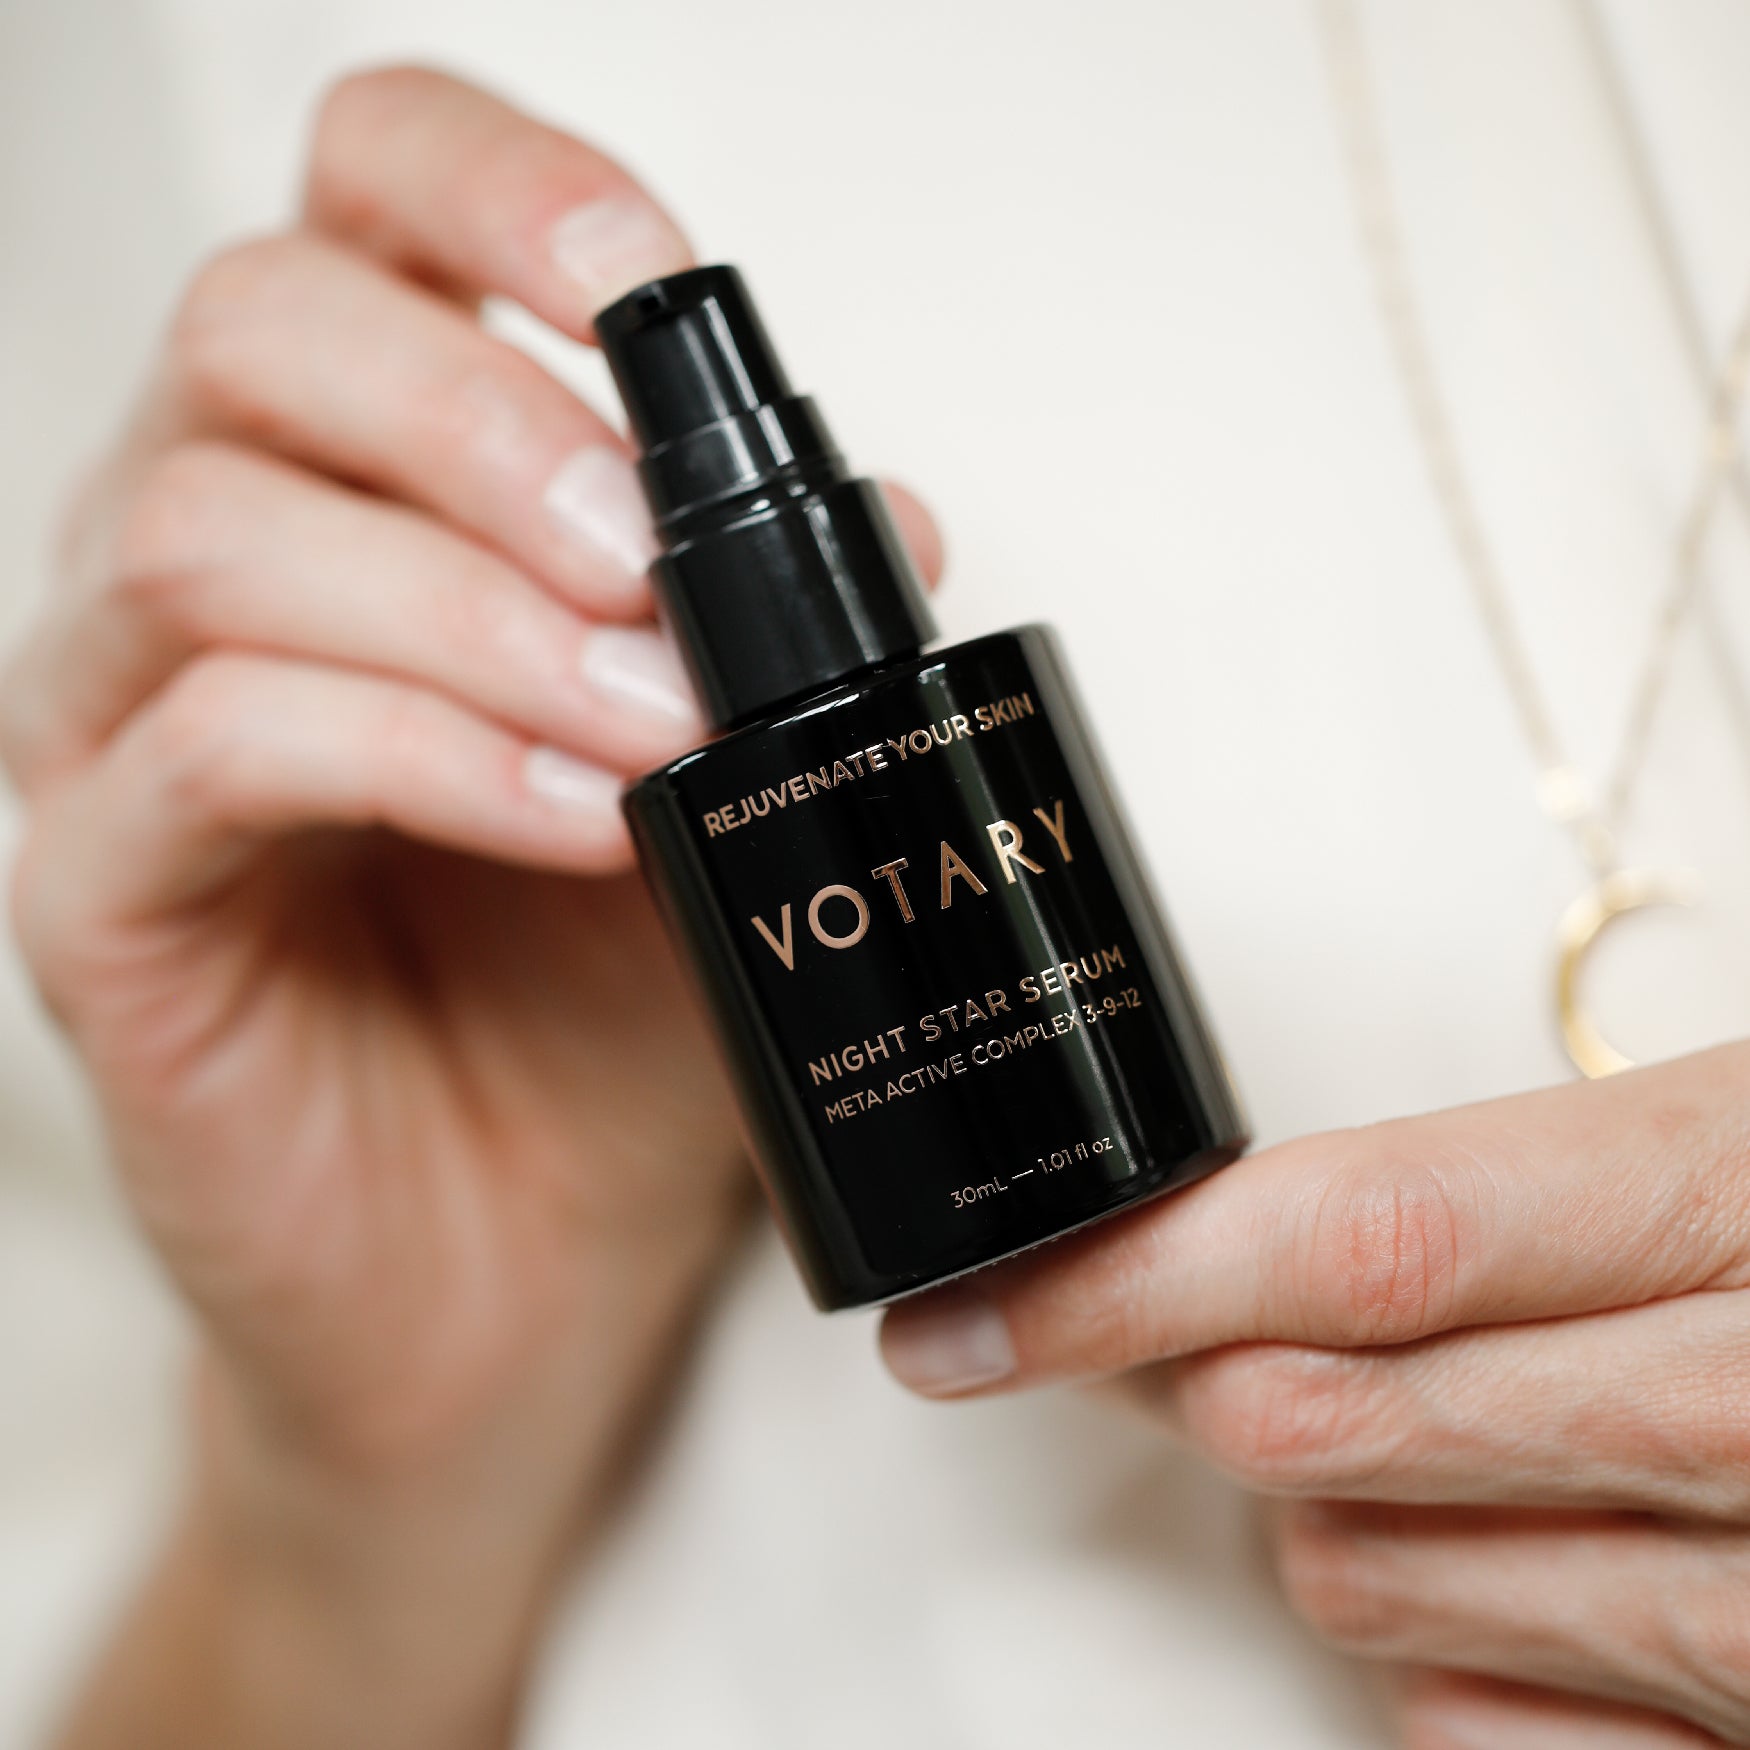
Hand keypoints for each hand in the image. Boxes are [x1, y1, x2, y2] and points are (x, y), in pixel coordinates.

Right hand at [2, 66, 940, 1747]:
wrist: (524, 1256)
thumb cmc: (610, 1013)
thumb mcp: (734, 793)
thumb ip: (779, 644)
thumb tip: (887, 520)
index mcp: (360, 486)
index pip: (356, 211)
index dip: (492, 187)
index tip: (651, 285)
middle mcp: (208, 564)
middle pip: (257, 329)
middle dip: (486, 420)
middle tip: (651, 558)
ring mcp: (123, 727)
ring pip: (211, 535)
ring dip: (472, 607)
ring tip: (648, 719)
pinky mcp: (105, 898)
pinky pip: (215, 752)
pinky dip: (424, 755)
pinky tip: (575, 814)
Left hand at [882, 1043, 1749, 1746]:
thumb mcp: (1730, 1139)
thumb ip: (1490, 1203)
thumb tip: (1228, 1256)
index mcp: (1744, 1194)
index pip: (1369, 1239)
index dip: (1128, 1278)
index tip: (959, 1319)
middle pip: (1325, 1426)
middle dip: (1203, 1376)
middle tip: (1180, 1325)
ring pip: (1369, 1587)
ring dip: (1328, 1507)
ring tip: (1418, 1432)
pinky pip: (1478, 1735)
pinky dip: (1443, 1651)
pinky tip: (1507, 1568)